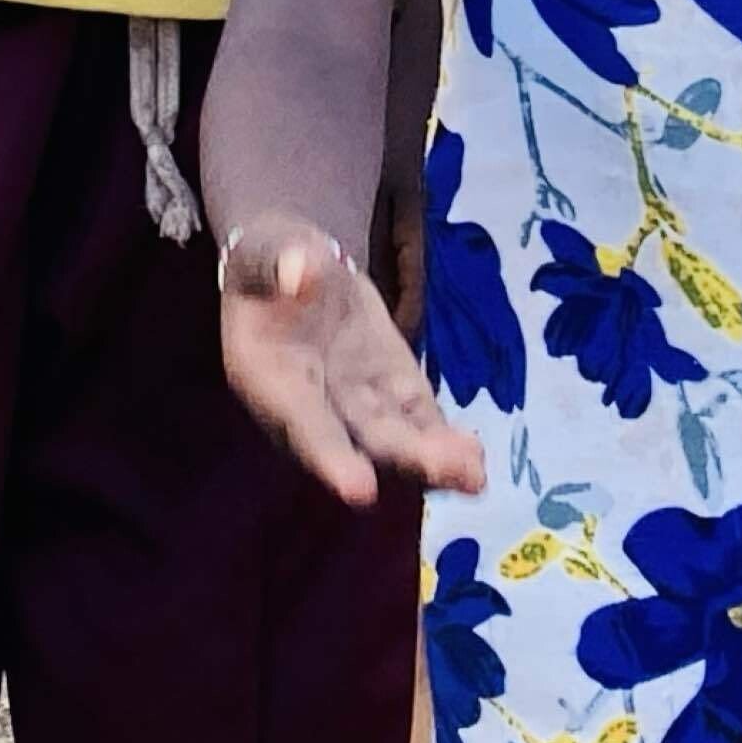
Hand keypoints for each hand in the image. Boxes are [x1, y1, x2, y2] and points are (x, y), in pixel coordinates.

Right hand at [214, 213, 481, 507]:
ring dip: (434, 459)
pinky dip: (445, 439)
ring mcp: (358, 405)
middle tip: (446, 472)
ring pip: (397, 440)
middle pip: (362, 441)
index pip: (302, 424)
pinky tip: (474, 456)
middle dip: (404, 458)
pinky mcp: (392, 392)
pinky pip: (419, 420)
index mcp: (271, 380)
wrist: (298, 270)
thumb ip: (280, 263)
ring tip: (474, 475)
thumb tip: (301, 274)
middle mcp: (314, 409)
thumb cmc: (269, 262)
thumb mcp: (267, 252)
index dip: (331, 458)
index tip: (361, 490)